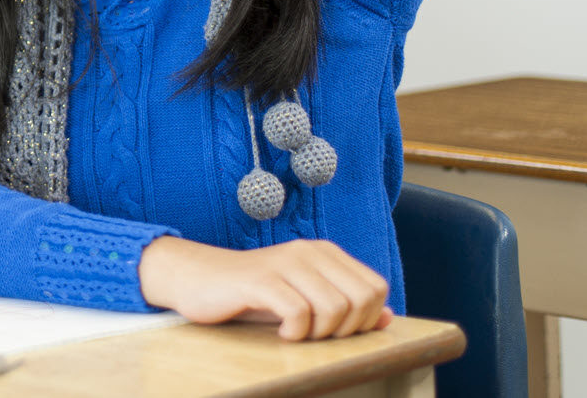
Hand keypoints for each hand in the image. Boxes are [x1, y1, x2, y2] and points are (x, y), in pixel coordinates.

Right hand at [138, 235, 392, 340]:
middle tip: (317, 335)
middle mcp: (308, 251)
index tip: (336, 329)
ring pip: (333, 307)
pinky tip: (280, 333)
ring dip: (319, 334)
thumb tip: (388, 317)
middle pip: (360, 299)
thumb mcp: (304, 298)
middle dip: (346, 329)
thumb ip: (346, 304)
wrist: (198, 279)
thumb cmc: (254, 293)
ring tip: (296, 333)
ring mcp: (284, 262)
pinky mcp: (260, 279)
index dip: (365, 318)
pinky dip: (294, 332)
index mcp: (324, 252)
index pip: (376, 287)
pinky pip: (298, 312)